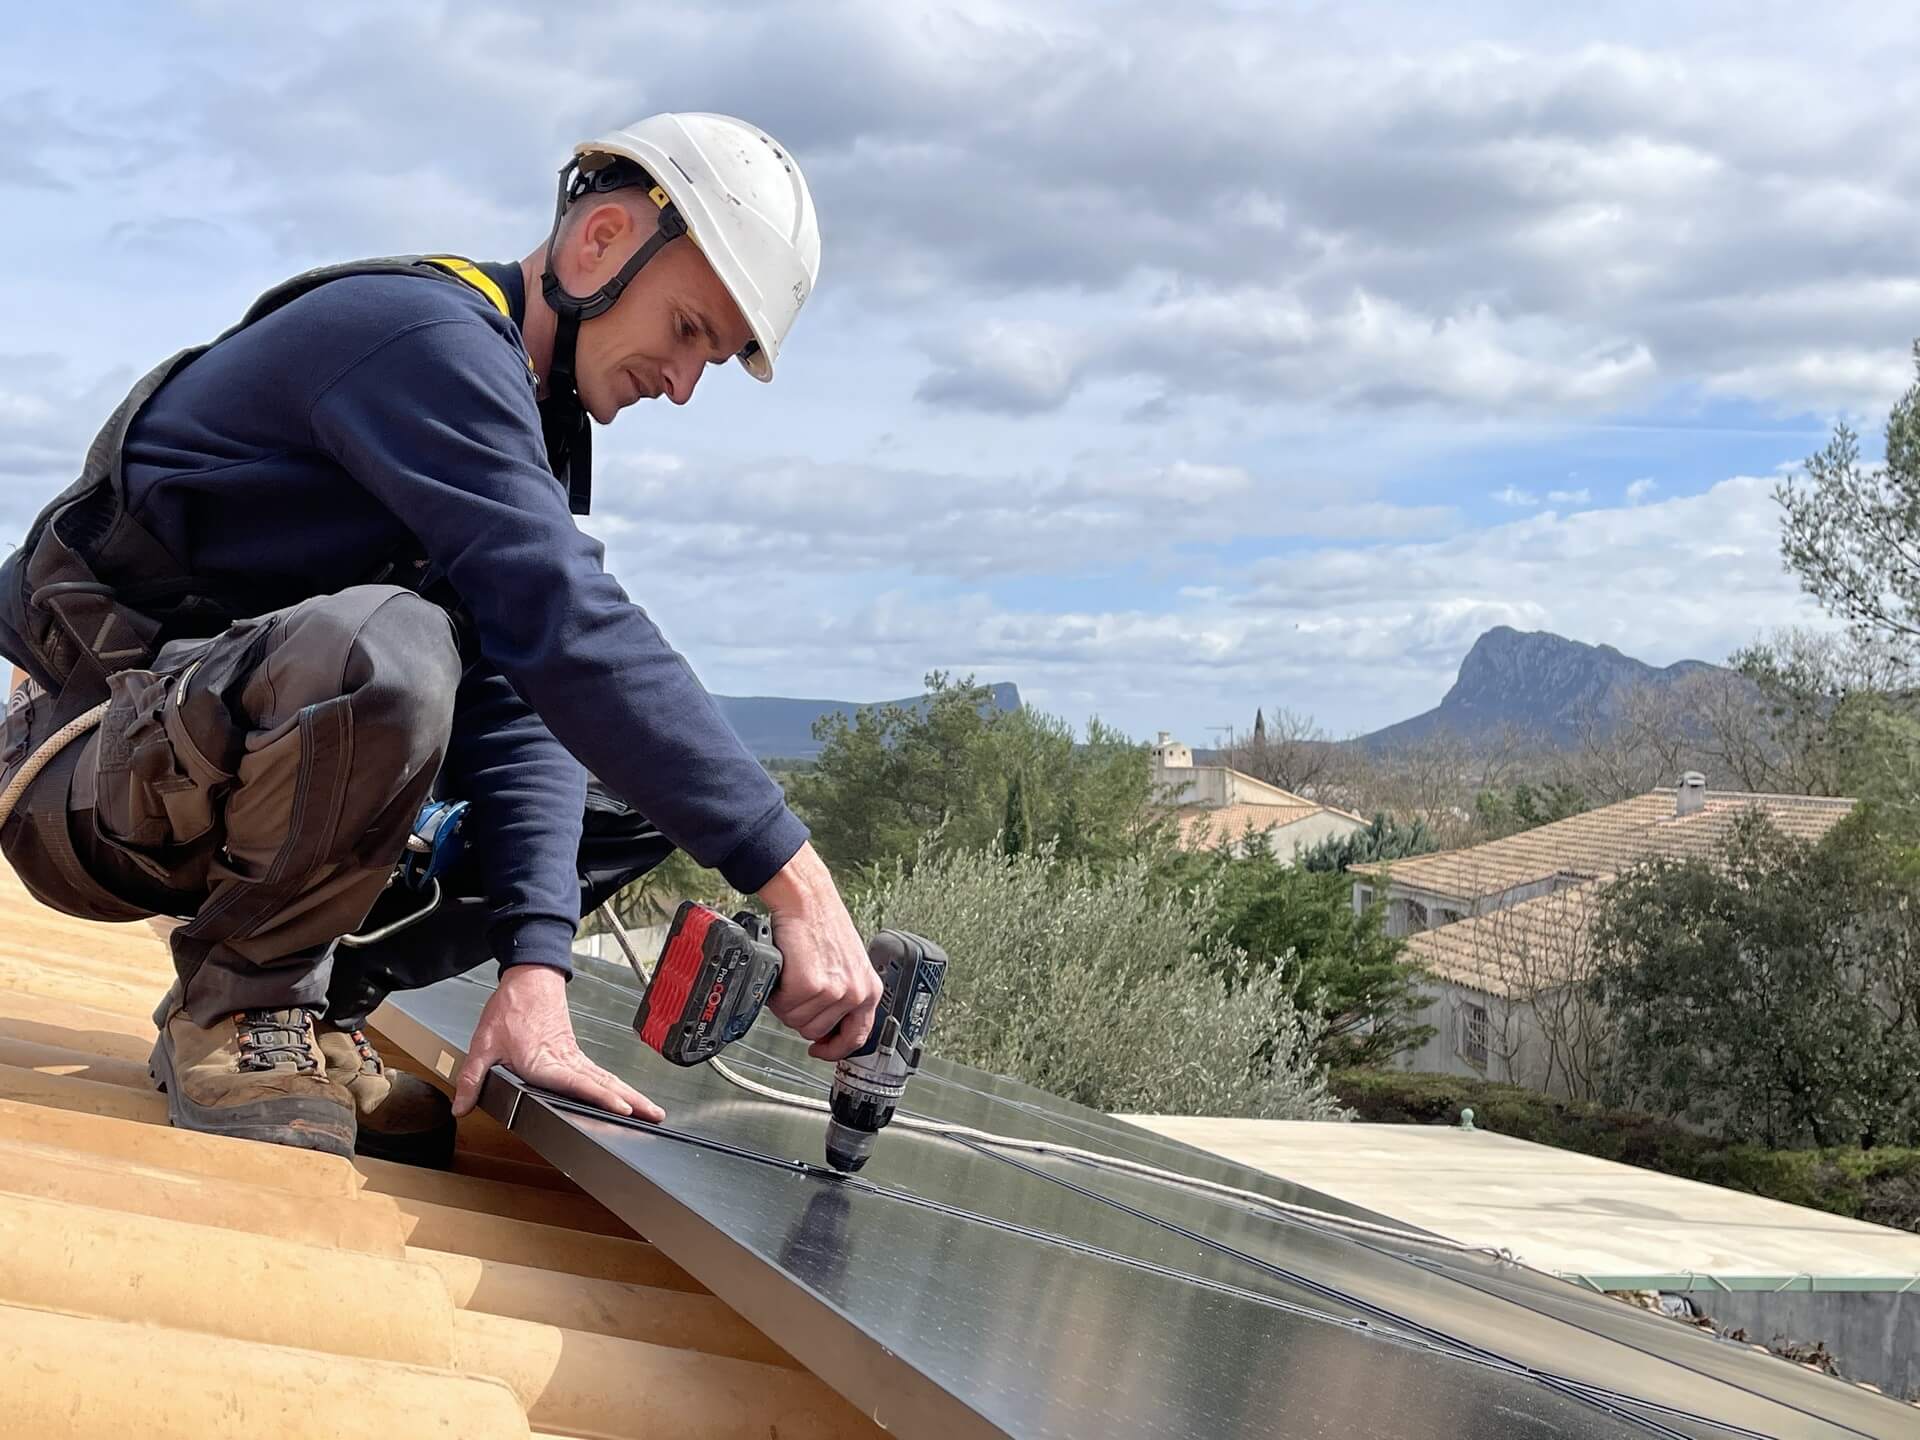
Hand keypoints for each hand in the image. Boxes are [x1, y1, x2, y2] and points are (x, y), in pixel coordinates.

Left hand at [452, 962, 664, 1121]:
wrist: (529, 978)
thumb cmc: (511, 1008)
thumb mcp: (482, 1044)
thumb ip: (472, 1078)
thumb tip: (461, 1107)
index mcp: (545, 1061)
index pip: (578, 1084)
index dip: (601, 1097)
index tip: (622, 1108)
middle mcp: (565, 1060)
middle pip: (604, 1084)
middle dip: (631, 1101)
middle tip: (655, 1116)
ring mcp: (573, 1056)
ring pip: (607, 1079)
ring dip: (631, 1094)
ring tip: (651, 1110)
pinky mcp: (574, 1052)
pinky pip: (600, 1073)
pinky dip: (616, 1085)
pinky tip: (625, 1095)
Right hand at [759, 842, 882, 1060]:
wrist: (807, 901)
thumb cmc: (822, 925)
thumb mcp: (847, 964)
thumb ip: (843, 994)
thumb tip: (826, 1024)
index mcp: (869, 989)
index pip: (856, 1037)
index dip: (834, 1049)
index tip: (820, 1050)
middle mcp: (856, 993)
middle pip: (815, 1031)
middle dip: (800, 1015)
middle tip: (796, 990)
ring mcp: (834, 992)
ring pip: (797, 1021)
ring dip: (787, 1004)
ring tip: (792, 976)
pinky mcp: (810, 986)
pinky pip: (783, 1007)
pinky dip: (777, 993)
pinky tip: (785, 972)